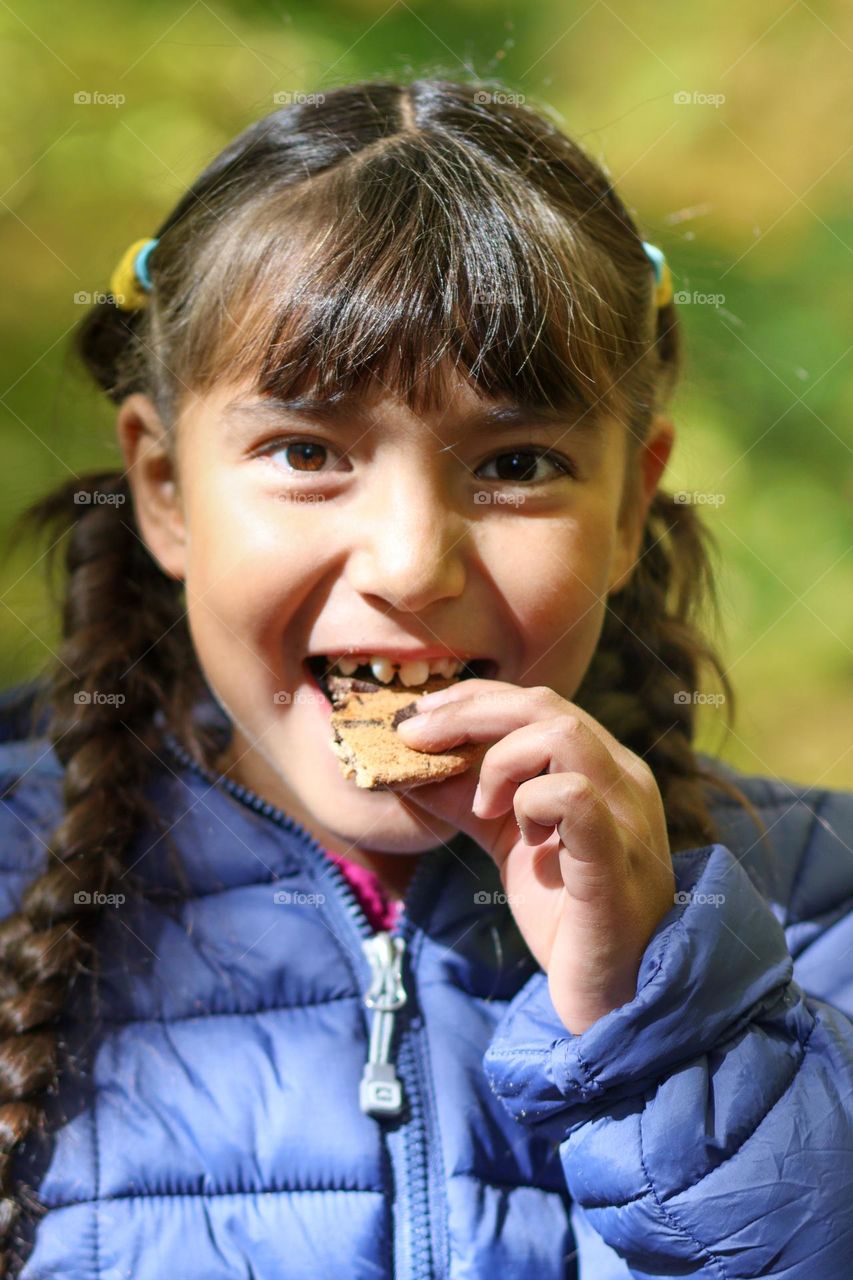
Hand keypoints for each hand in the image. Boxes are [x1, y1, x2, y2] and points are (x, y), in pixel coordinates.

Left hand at [395, 680, 675, 1034]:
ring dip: (500, 761)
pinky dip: (530, 802)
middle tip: (416, 739)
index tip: (418, 718)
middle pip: (542, 706)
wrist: (614, 996)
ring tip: (484, 807)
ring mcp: (626, 816)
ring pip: (561, 735)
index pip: (537, 703)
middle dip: (466, 713)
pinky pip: (574, 797)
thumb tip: (407, 764)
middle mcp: (623, 779)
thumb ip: (467, 799)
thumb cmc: (566, 914)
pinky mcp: (615, 859)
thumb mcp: (508, 841)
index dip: (471, 700)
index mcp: (602, 767)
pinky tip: (521, 838)